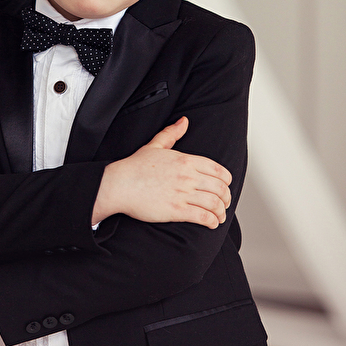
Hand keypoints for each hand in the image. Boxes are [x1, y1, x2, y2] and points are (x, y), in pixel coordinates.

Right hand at [92, 117, 231, 227]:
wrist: (119, 184)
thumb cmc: (134, 167)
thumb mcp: (154, 145)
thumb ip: (172, 133)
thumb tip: (184, 121)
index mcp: (185, 160)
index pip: (218, 170)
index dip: (226, 180)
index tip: (225, 186)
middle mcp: (187, 176)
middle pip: (220, 188)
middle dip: (226, 198)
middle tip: (224, 204)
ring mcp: (182, 193)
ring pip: (214, 203)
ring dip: (221, 212)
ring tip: (219, 217)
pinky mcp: (176, 210)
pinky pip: (202, 217)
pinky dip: (211, 222)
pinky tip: (211, 224)